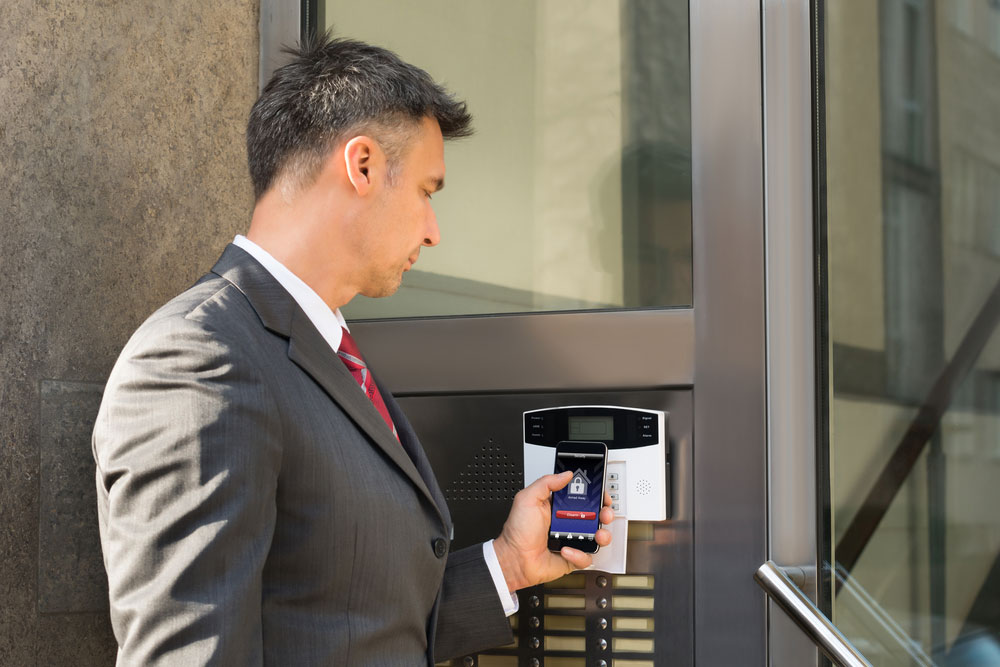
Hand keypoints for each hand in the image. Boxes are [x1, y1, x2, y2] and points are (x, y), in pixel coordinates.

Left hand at [492, 470, 614, 591]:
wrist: (513, 560)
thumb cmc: (517, 532)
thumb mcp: (527, 499)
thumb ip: (546, 483)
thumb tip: (565, 475)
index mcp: (558, 508)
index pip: (583, 497)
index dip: (595, 495)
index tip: (601, 494)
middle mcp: (567, 523)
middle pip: (595, 516)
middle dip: (605, 513)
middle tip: (603, 514)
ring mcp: (571, 540)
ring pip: (597, 537)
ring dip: (601, 535)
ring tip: (596, 534)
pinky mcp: (572, 557)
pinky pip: (586, 557)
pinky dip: (579, 554)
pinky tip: (566, 550)